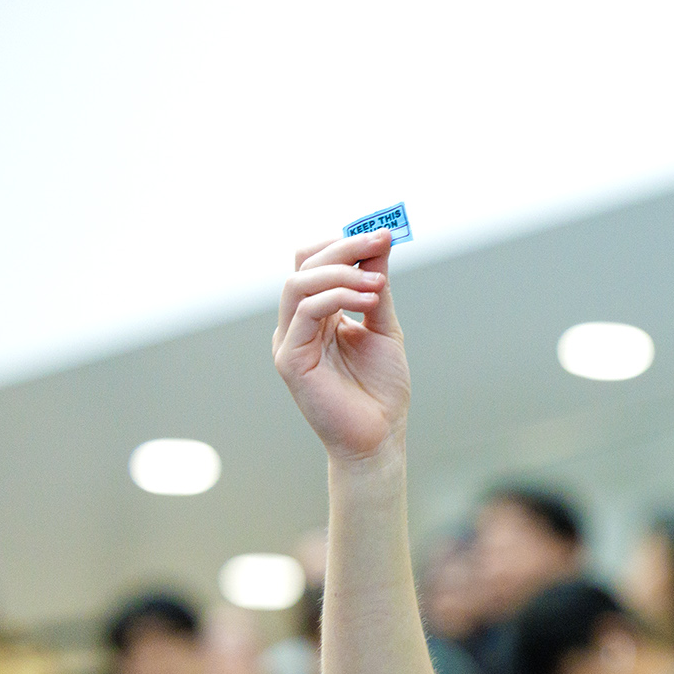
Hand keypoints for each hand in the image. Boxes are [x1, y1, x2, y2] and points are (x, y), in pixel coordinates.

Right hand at [274, 229, 409, 462]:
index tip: (383, 236)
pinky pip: (305, 312)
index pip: (315, 263)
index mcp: (316, 314)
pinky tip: (369, 300)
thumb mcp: (384, 329)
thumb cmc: (381, 390)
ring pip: (299, 283)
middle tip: (380, 242)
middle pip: (304, 265)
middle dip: (344, 249)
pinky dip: (338, 298)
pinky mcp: (289, 358)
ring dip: (341, 272)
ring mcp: (289, 339)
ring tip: (378, 282)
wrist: (380, 437)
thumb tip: (380, 244)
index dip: (345, 244)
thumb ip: (377, 289)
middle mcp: (297, 323)